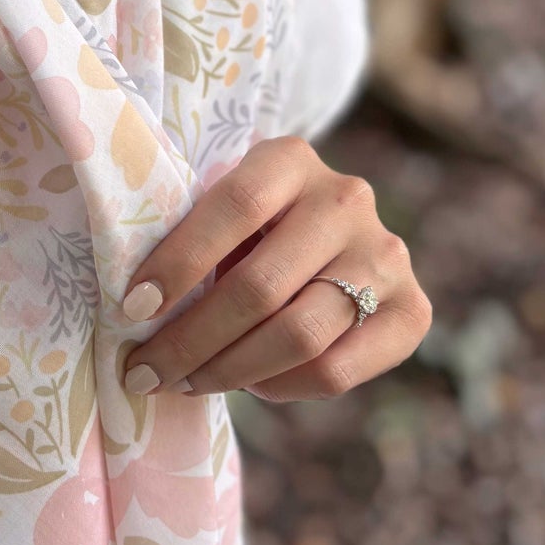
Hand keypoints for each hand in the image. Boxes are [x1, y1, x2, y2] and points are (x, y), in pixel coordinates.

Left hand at [119, 135, 430, 401]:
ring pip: (299, 335)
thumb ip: (189, 240)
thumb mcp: (217, 211)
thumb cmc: (242, 228)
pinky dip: (282, 386)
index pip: (236, 205)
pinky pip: (337, 370)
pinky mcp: (412, 310)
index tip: (131, 308)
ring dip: (228, 370)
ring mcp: (386, 255)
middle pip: (261, 286)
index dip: (180, 261)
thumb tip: (135, 314)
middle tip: (144, 372)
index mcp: (290, 159)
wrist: (325, 239)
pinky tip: (248, 383)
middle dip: (190, 339)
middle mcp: (347, 199)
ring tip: (183, 383)